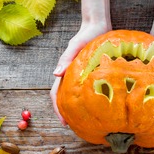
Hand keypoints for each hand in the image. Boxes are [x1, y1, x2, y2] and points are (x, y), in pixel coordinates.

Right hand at [51, 0, 111, 125]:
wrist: (98, 26)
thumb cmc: (86, 35)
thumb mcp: (75, 46)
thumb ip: (66, 58)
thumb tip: (56, 74)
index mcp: (65, 72)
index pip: (56, 94)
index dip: (58, 109)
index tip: (64, 122)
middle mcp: (70, 76)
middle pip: (63, 98)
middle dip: (65, 113)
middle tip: (73, 126)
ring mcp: (79, 76)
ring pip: (73, 96)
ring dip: (75, 109)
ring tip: (82, 121)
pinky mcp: (89, 74)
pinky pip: (85, 90)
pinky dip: (86, 101)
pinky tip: (94, 108)